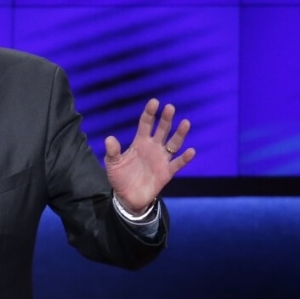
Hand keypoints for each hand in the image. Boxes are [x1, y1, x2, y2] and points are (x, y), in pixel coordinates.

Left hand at [104, 99, 195, 213]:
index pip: (146, 124)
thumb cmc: (120, 177)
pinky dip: (185, 158)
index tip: (154, 102)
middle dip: (166, 119)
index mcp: (140, 142)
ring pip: (173, 144)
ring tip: (185, 123)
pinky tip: (190, 151)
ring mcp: (161, 159)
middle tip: (170, 107)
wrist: (128, 197)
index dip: (150, 113)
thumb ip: (112, 152)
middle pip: (162, 130)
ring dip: (179, 134)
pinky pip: (178, 163)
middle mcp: (153, 147)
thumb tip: (109, 138)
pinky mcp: (167, 172)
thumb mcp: (113, 164)